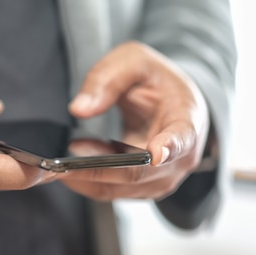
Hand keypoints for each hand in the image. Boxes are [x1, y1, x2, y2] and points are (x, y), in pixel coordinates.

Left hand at [63, 41, 209, 199]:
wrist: (173, 103)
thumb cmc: (157, 81)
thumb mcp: (133, 62)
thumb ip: (107, 79)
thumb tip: (80, 109)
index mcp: (187, 120)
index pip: (182, 137)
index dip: (169, 147)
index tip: (156, 154)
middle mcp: (181, 157)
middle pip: (139, 173)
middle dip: (100, 167)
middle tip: (69, 156)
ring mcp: (164, 178)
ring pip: (122, 188)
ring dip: (91, 176)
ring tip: (67, 158)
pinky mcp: (145, 188)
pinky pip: (114, 191)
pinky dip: (91, 180)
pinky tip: (75, 164)